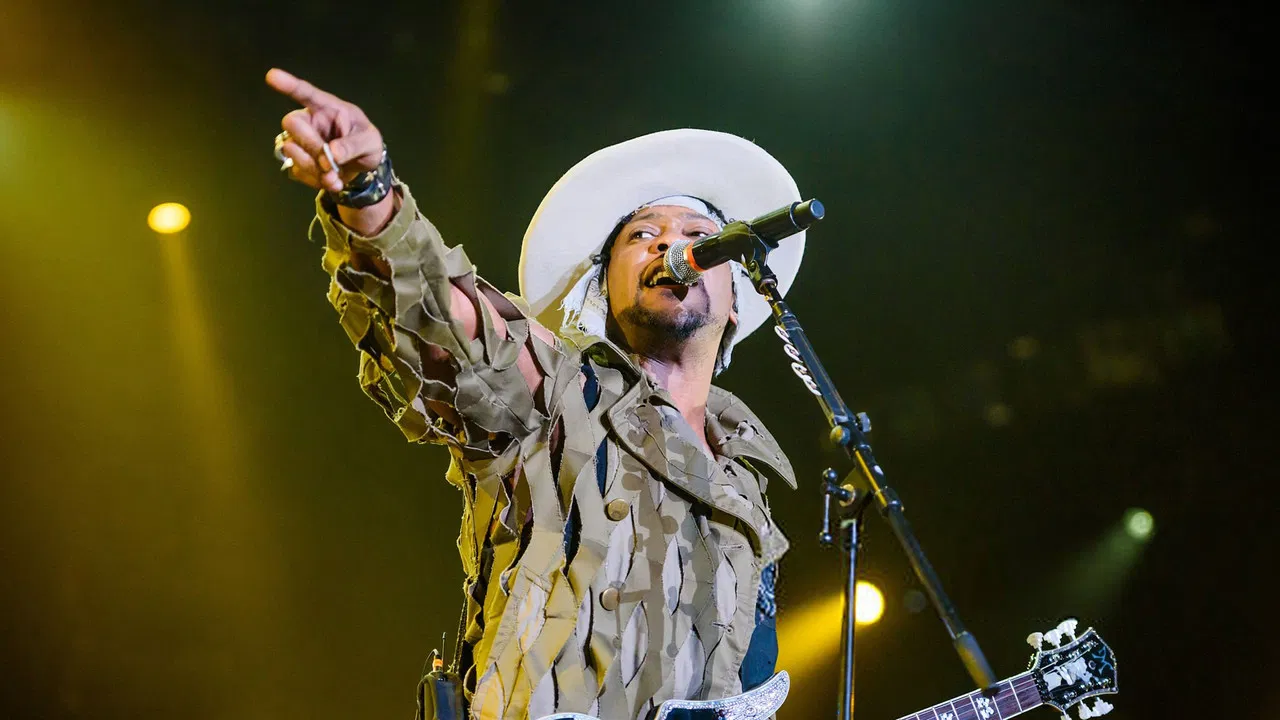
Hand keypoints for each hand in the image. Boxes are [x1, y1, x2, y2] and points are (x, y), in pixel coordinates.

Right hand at [266, 68, 383, 192]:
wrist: (364, 167)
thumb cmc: (366, 143)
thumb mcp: (370, 142)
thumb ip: (353, 145)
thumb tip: (331, 154)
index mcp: (328, 108)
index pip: (306, 93)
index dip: (289, 84)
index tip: (272, 75)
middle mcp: (310, 121)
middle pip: (292, 124)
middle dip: (310, 145)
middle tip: (330, 162)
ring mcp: (301, 141)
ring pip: (290, 150)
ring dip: (312, 167)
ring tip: (334, 177)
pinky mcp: (299, 161)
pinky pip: (296, 170)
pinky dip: (314, 180)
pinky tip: (332, 182)